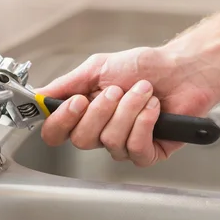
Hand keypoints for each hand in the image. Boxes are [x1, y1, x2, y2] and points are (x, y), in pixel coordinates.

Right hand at [38, 46, 214, 166]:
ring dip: (129, 110)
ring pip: (110, 141)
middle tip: (117, 90)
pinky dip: (144, 122)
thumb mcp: (99, 67)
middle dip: (102, 110)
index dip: (61, 121)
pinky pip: (134, 148)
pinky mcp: (147, 153)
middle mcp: (101, 131)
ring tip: (143, 92)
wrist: (182, 69)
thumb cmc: (145, 66)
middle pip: (81, 139)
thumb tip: (38, 95)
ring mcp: (123, 144)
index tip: (77, 102)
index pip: (56, 132)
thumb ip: (67, 83)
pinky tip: (154, 109)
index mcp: (85, 112)